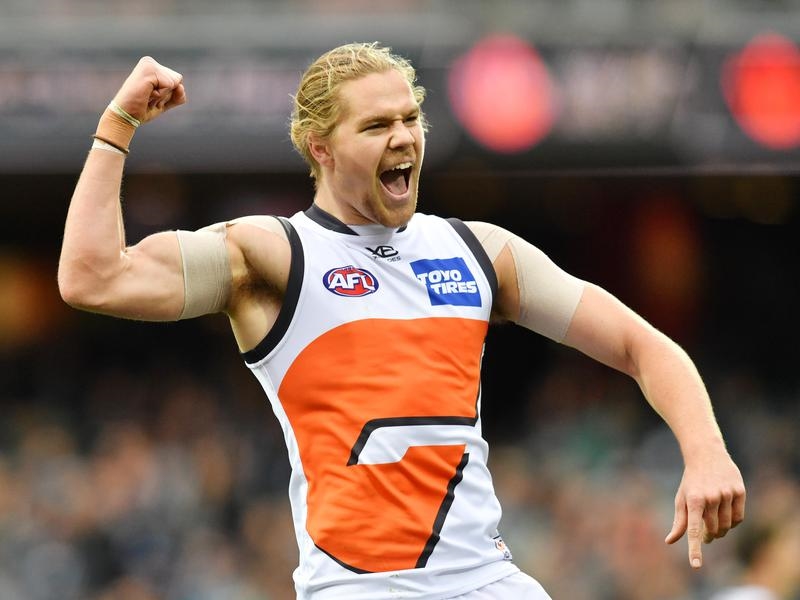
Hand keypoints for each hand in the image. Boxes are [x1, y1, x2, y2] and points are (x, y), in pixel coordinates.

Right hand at [112, 56, 185, 123]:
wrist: (125, 116)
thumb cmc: (142, 109)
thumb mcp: (165, 102)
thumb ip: (178, 95)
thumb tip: (180, 86)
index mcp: (153, 67)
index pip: (178, 81)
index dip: (168, 95)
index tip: (151, 97)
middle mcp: (150, 62)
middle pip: (178, 80)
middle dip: (167, 95)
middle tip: (148, 98)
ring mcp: (149, 64)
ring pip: (175, 82)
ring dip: (163, 96)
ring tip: (147, 96)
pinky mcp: (149, 70)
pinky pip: (170, 85)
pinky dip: (160, 96)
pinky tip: (146, 95)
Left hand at [664, 449, 745, 568]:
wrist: (707, 455)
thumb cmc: (691, 481)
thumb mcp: (681, 498)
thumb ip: (678, 522)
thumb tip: (670, 541)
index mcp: (693, 500)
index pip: (693, 530)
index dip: (695, 549)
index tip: (696, 565)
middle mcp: (710, 497)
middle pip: (713, 530)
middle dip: (709, 536)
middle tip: (706, 536)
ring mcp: (726, 493)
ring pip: (727, 526)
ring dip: (721, 530)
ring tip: (714, 525)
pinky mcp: (739, 491)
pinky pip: (739, 518)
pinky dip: (733, 522)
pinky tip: (726, 516)